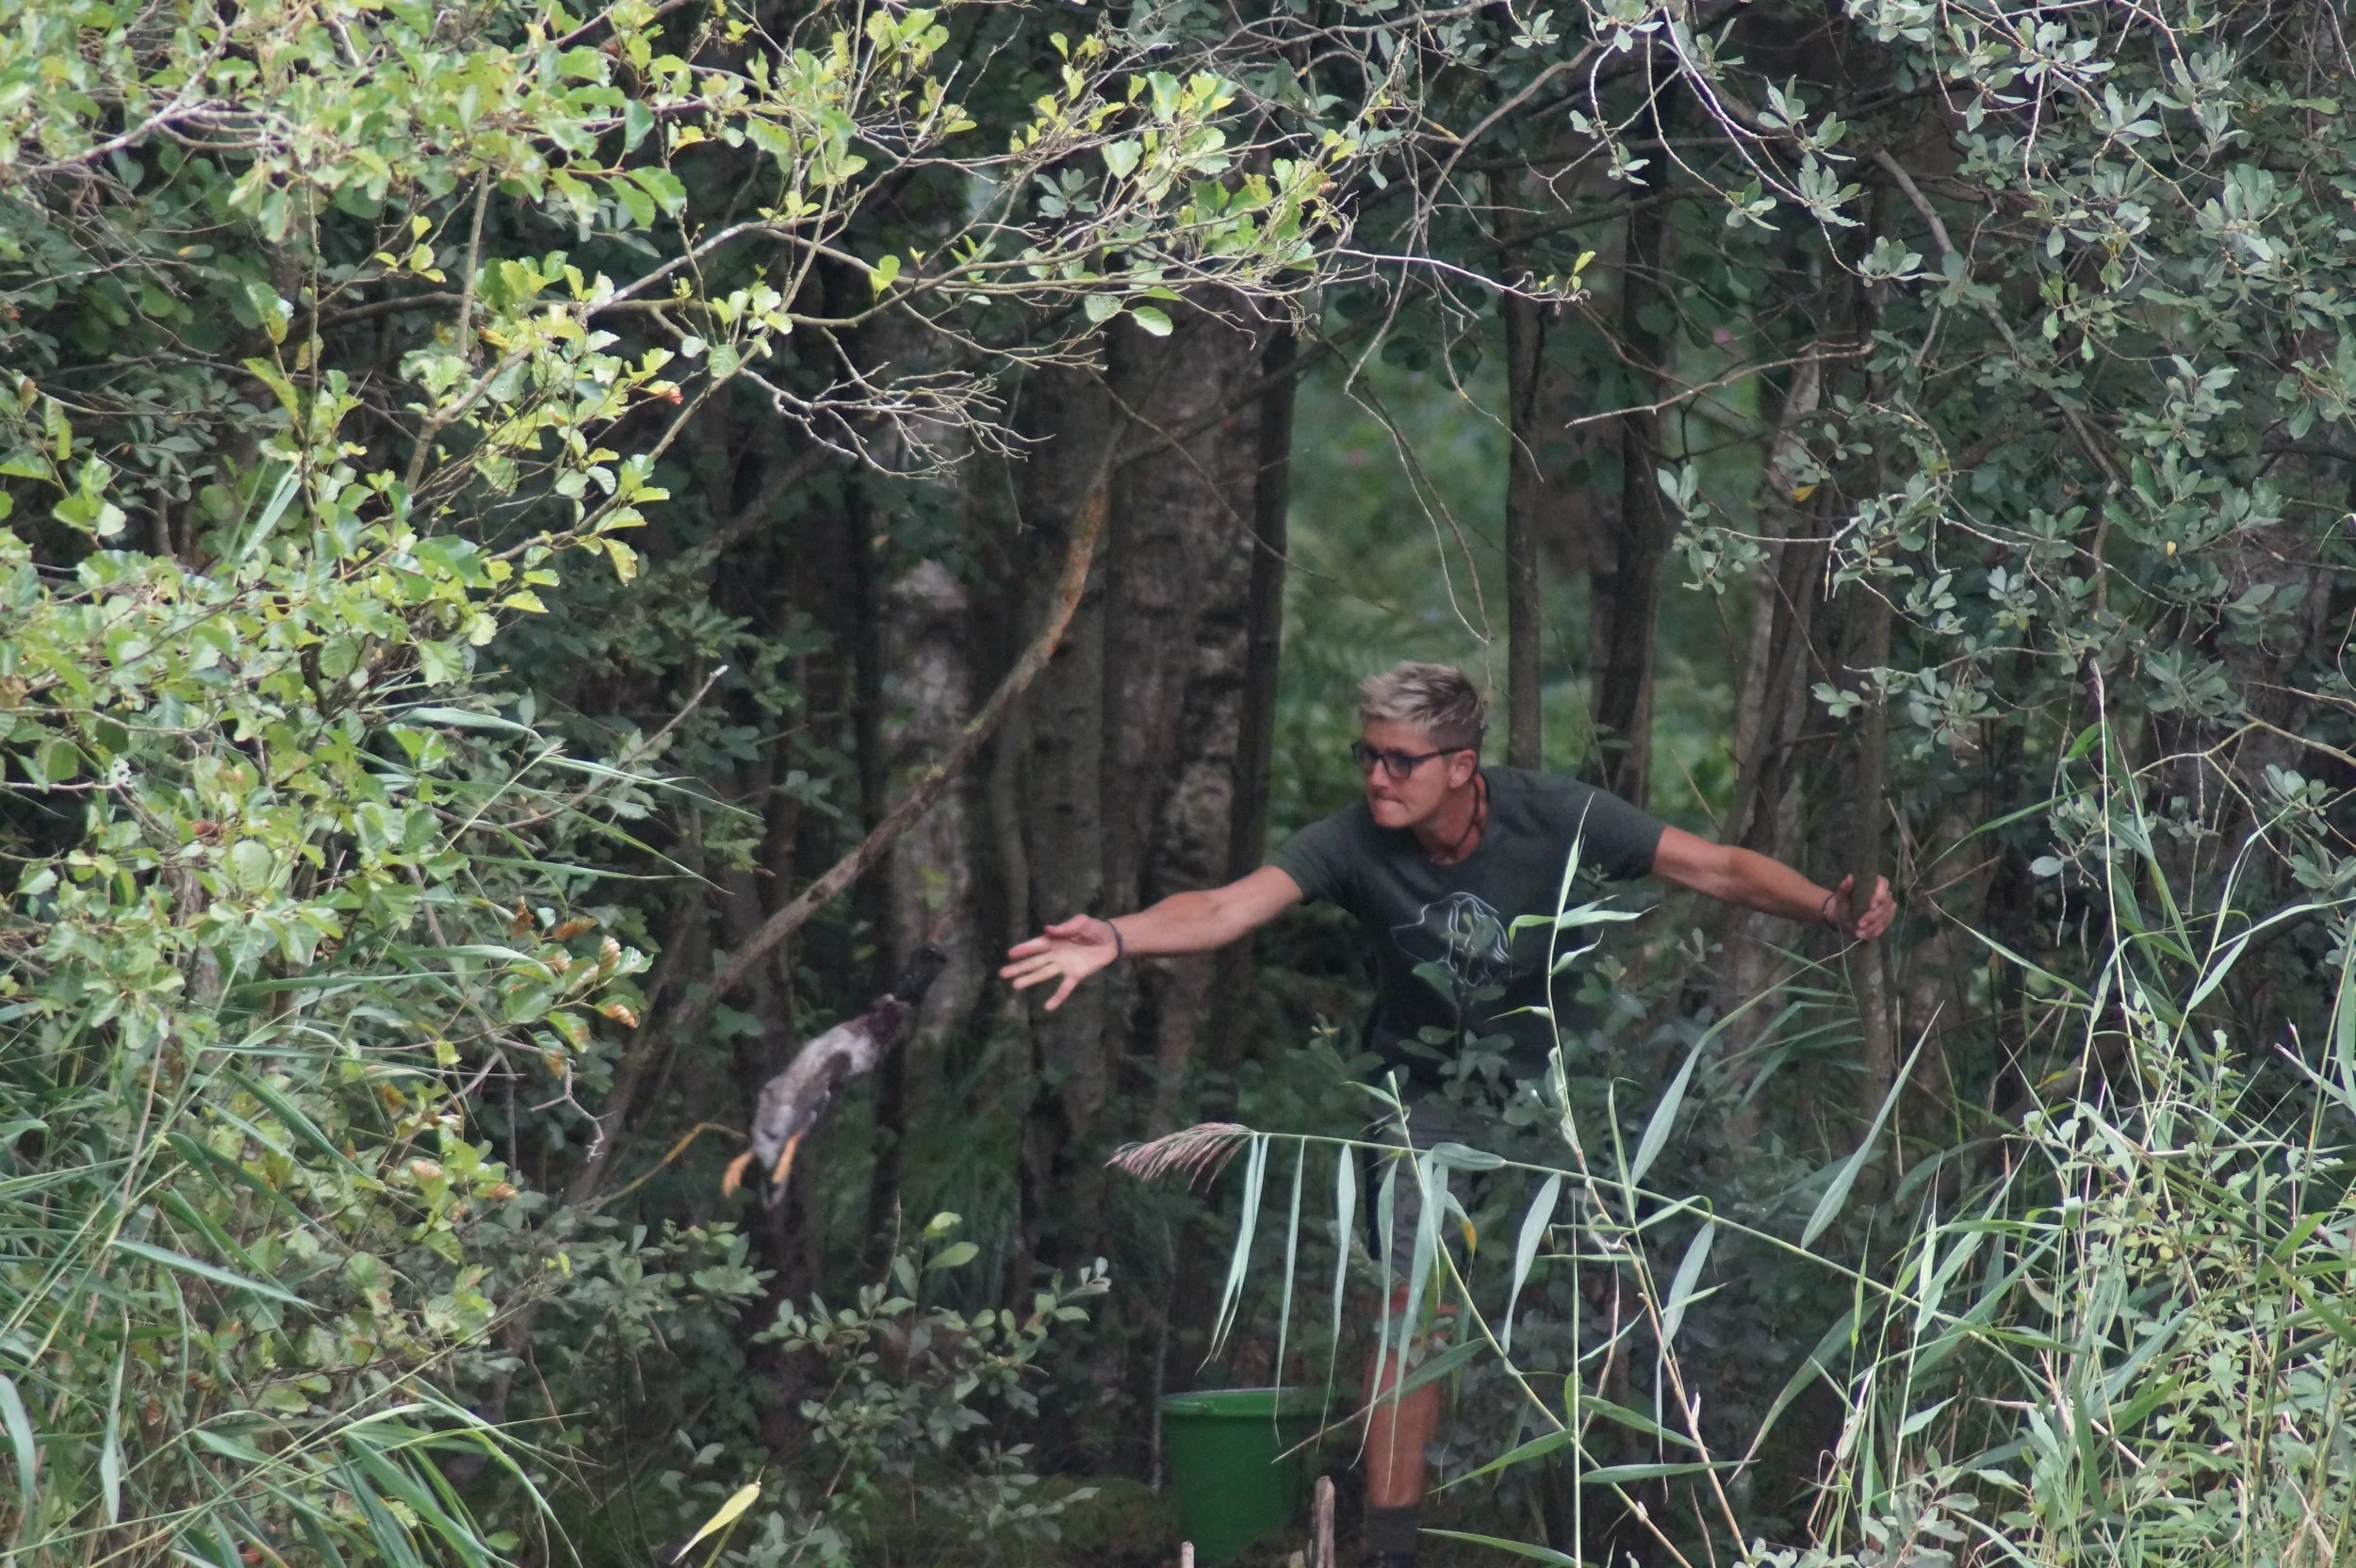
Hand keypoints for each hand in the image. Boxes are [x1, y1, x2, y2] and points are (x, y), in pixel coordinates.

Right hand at [1000, 914, 1119, 1010]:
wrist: (1110, 940)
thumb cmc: (1093, 929)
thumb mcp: (1081, 922)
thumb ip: (1066, 927)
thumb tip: (1048, 930)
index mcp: (1055, 940)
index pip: (1036, 945)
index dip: (1024, 949)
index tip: (1011, 953)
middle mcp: (1056, 954)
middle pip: (1034, 962)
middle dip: (1019, 967)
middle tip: (1003, 973)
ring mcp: (1064, 966)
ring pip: (1044, 974)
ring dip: (1030, 979)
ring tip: (1015, 985)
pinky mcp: (1076, 975)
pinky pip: (1065, 987)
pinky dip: (1057, 997)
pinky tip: (1048, 1006)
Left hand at [1825, 874, 1896, 940]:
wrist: (1842, 916)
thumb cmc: (1843, 903)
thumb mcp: (1841, 896)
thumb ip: (1845, 887)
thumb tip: (1849, 878)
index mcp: (1874, 884)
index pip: (1884, 884)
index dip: (1880, 894)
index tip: (1871, 906)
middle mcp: (1884, 895)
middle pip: (1886, 904)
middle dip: (1873, 916)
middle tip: (1860, 923)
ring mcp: (1887, 908)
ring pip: (1886, 917)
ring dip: (1873, 926)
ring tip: (1858, 932)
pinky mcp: (1886, 920)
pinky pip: (1884, 927)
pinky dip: (1873, 932)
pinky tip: (1862, 935)